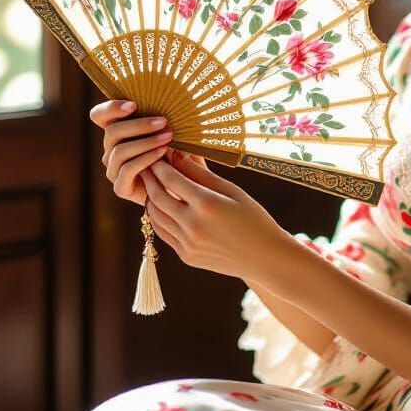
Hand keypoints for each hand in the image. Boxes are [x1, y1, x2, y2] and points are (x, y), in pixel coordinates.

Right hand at [89, 99, 212, 205]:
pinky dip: (145, 158)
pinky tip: (163, 152)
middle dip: (139, 125)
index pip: (99, 115)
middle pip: (112, 131)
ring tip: (168, 137)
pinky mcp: (120, 187)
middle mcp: (111, 150)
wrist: (183, 189)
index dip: (111, 108)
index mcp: (119, 133)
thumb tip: (171, 107)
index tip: (134, 105)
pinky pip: (127, 169)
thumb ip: (165, 122)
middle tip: (163, 121)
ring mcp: (114, 170)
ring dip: (145, 142)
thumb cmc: (180, 155)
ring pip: (119, 150)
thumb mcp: (174, 135)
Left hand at [141, 151, 289, 281]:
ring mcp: (188, 244)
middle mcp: (193, 225)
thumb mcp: (232, 191)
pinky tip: (160, 206)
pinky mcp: (186, 256)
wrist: (265, 257)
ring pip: (156, 216)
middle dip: (149, 178)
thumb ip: (201, 174)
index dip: (160, 164)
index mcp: (208, 204)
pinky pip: (163, 232)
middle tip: (145, 165)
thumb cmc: (253, 218)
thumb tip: (176, 155)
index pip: (171, 178)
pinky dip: (158, 217)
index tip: (156, 153)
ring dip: (150, 197)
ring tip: (151, 183)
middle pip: (158, 196)